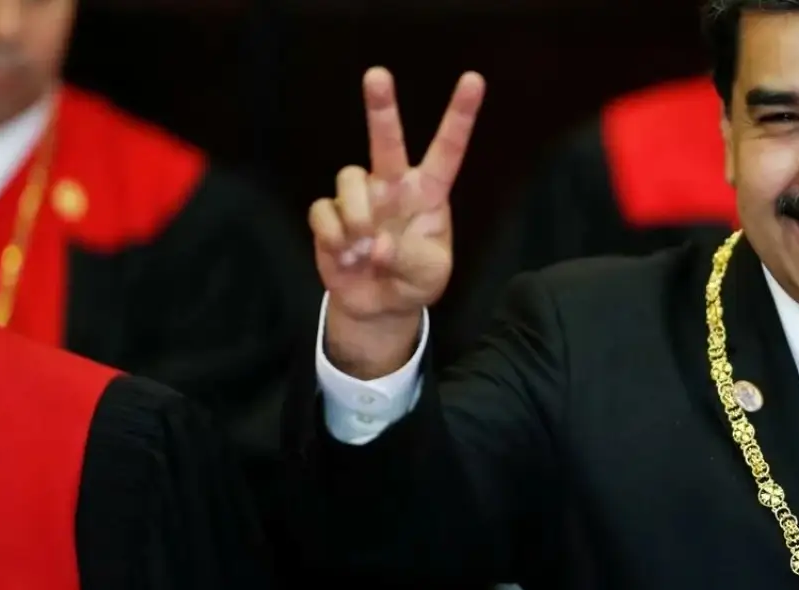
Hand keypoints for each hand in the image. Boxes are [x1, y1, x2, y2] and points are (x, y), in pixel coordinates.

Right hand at [309, 67, 484, 376]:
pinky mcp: (330, 215)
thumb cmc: (414, 282)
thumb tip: (377, 245)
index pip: (447, 150)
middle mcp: (393, 186)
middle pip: (386, 140)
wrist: (379, 307)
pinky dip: (334, 237)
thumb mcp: (429, 276)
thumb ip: (410, 258)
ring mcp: (359, 198)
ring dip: (357, 215)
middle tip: (377, 74)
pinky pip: (324, 212)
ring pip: (349, 178)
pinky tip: (345, 256)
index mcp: (428, 194)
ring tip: (364, 248)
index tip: (474, 80)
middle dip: (382, 107)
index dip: (460, 116)